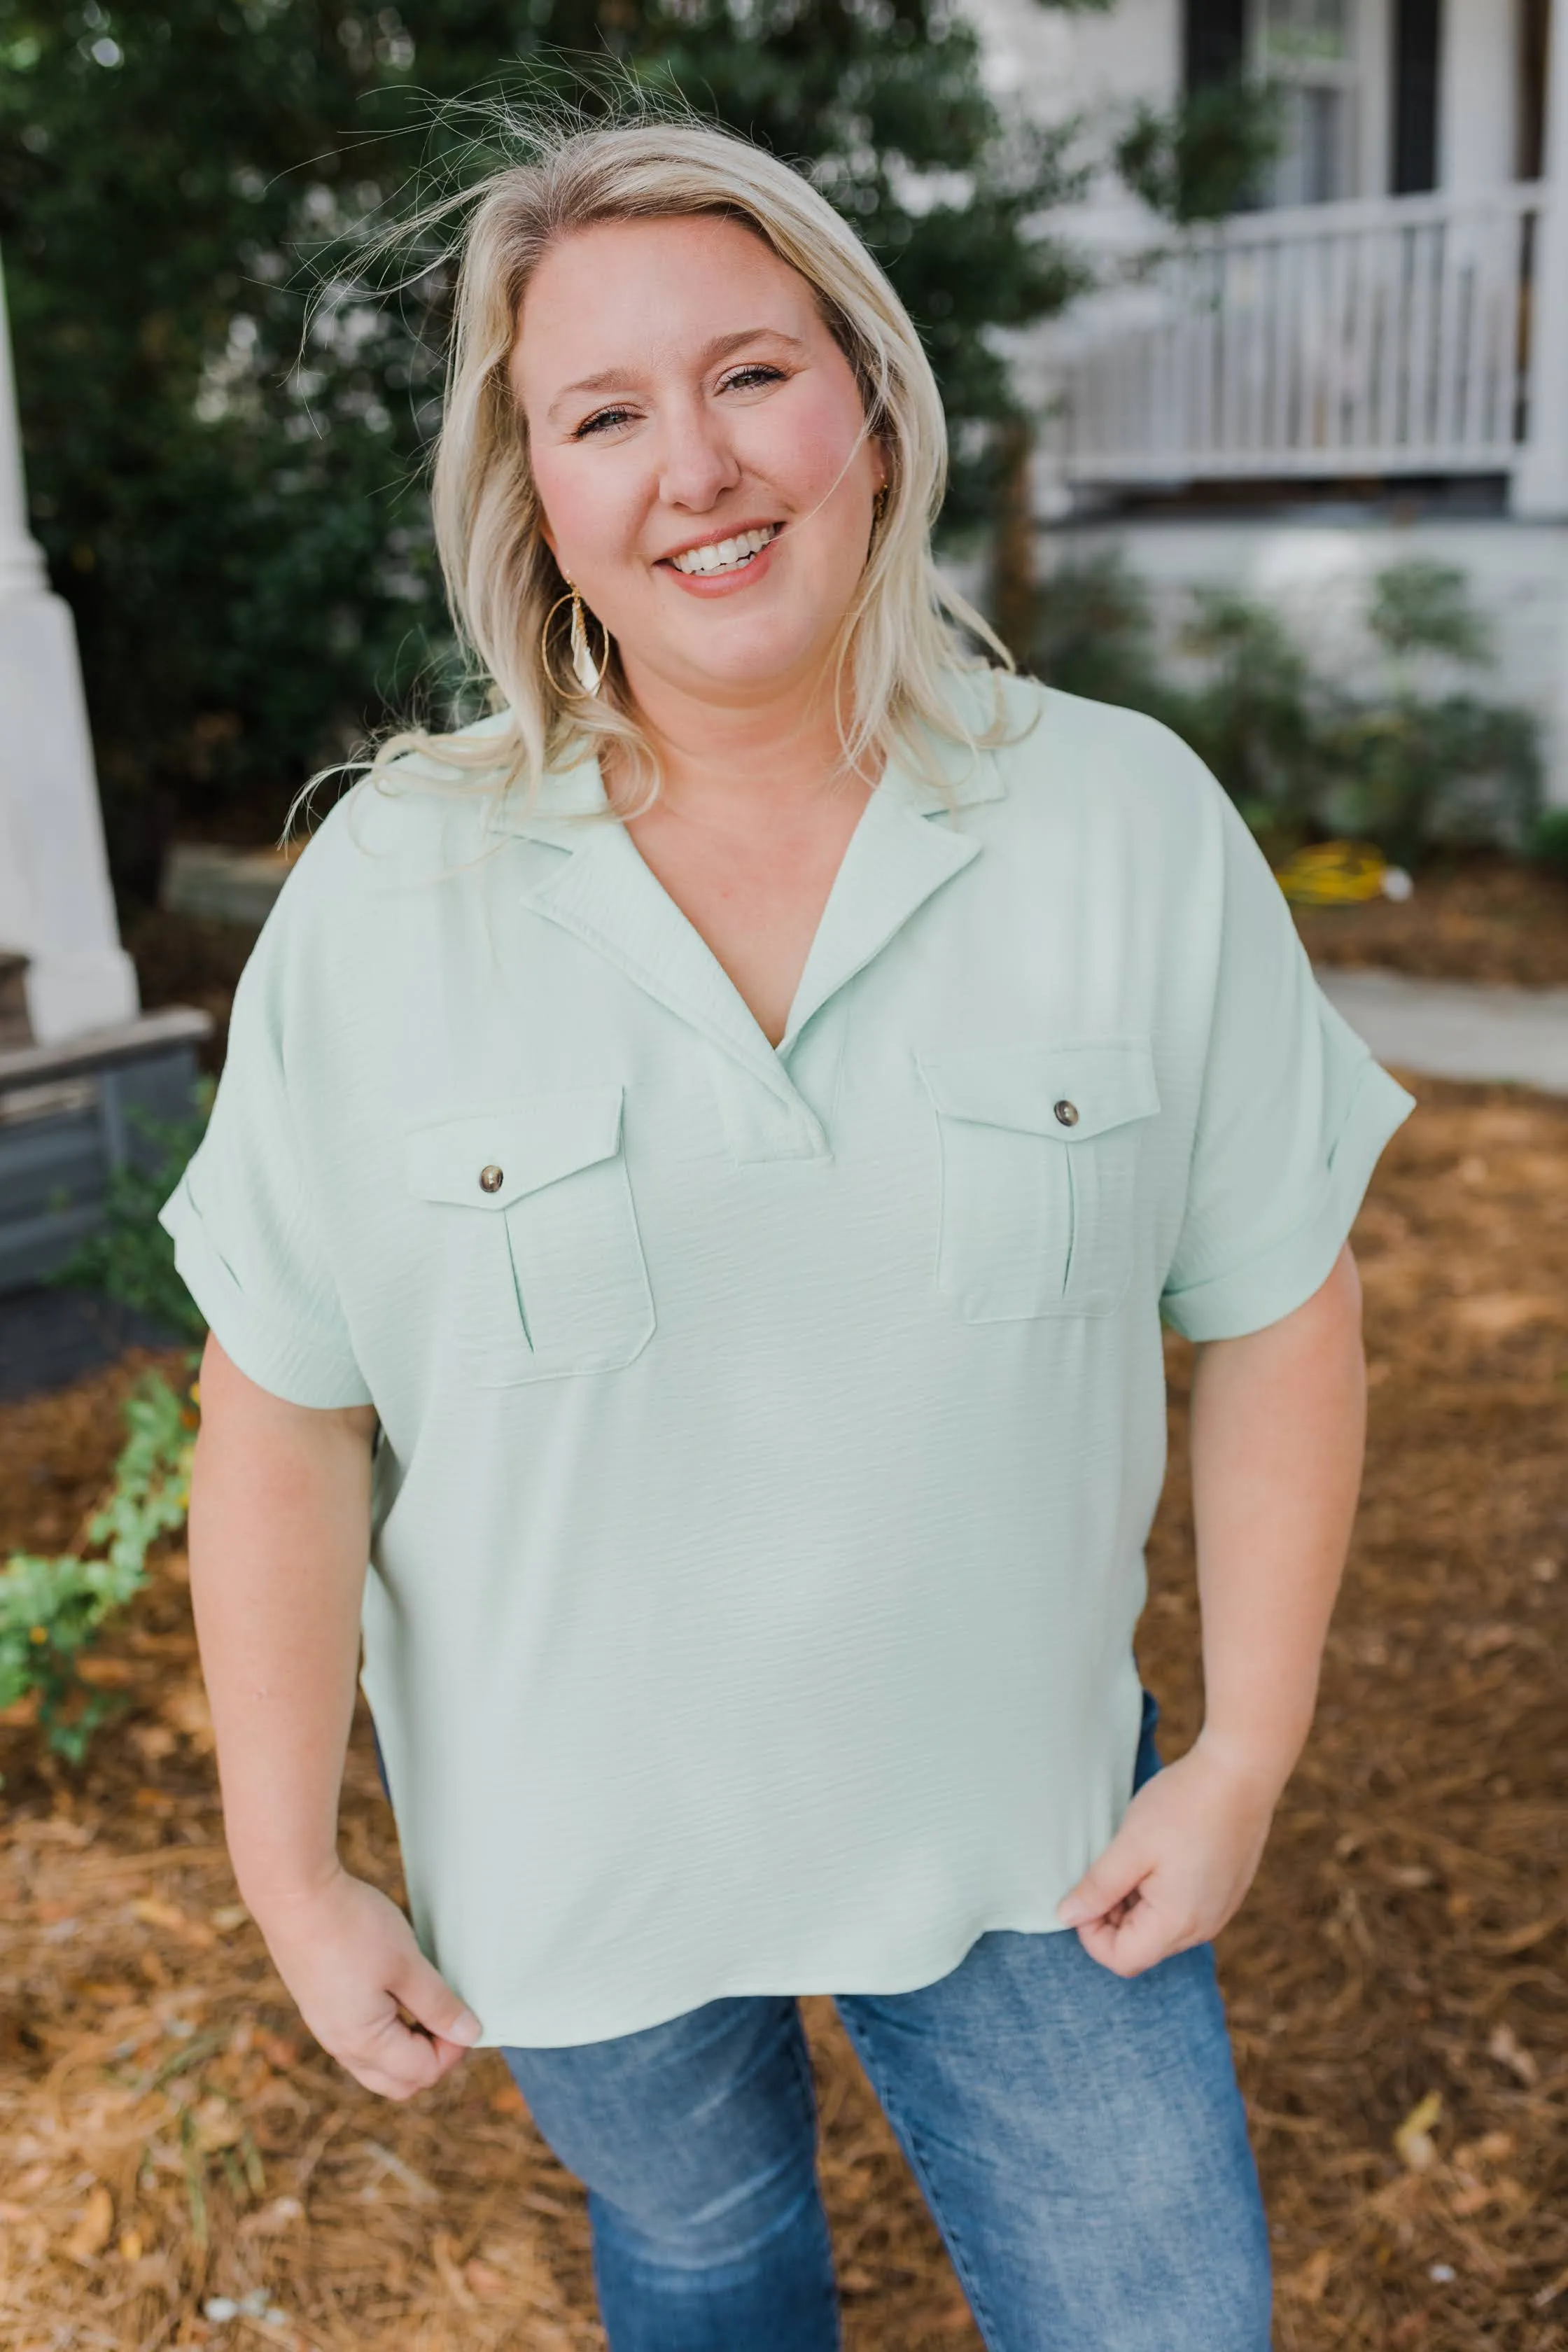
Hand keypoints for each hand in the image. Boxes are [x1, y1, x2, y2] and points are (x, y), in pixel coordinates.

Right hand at [250, 1865, 481, 2098]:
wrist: (294, 1894)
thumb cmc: (352, 1927)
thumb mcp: (406, 1964)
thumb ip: (438, 2004)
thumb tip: (470, 2034)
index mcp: (364, 2043)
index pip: (422, 2072)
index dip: (454, 2047)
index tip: (466, 2012)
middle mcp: (340, 2046)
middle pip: (398, 2081)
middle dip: (431, 2057)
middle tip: (448, 2015)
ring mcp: (326, 2028)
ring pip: (377, 2064)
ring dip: (408, 2045)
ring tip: (423, 2000)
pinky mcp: (319, 2007)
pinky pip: (359, 2041)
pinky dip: (386, 2032)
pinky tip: (394, 1991)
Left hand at [1055, 1738, 1277, 1977]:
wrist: (1242, 1772)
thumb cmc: (1183, 1806)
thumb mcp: (1129, 1845)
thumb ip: (1097, 1888)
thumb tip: (1066, 1917)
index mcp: (1177, 1923)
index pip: (1121, 1959)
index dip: (1090, 1933)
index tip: (1085, 1891)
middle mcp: (1203, 1928)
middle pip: (1141, 1948)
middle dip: (1112, 1918)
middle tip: (1107, 1869)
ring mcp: (1218, 1912)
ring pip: (1161, 1930)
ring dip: (1135, 1905)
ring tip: (1133, 1857)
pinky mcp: (1225, 1893)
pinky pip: (1182, 1911)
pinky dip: (1159, 1895)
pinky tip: (1158, 1854)